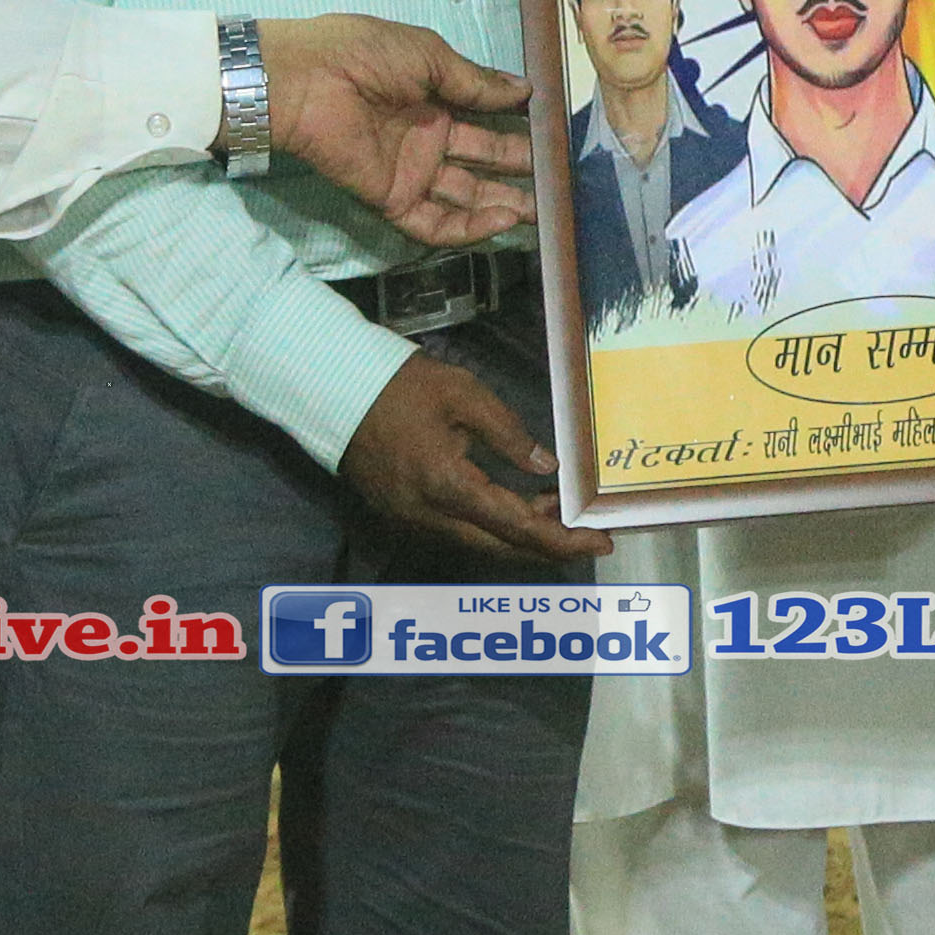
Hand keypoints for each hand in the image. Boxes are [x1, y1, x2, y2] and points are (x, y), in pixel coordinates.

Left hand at [258, 15, 533, 247]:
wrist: (306, 82)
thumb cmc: (363, 55)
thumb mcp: (427, 55)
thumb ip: (474, 81)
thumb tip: (523, 90)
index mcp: (433, 96)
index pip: (484, 116)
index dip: (517, 125)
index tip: (553, 133)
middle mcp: (426, 136)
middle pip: (482, 159)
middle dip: (519, 167)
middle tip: (558, 178)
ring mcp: (411, 170)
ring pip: (466, 194)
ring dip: (503, 203)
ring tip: (543, 209)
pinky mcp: (393, 199)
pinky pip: (435, 222)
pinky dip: (469, 227)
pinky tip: (503, 220)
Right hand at [338, 348, 605, 569]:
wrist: (334, 392)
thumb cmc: (400, 387)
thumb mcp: (465, 395)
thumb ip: (509, 434)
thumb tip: (545, 467)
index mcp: (448, 486)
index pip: (517, 526)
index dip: (563, 539)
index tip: (600, 542)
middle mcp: (430, 517)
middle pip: (501, 547)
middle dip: (548, 543)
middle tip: (587, 531)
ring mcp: (412, 521)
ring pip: (479, 543)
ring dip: (520, 534)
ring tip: (558, 511)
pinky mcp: (402, 515)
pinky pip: (457, 531)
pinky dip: (492, 526)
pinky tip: (514, 507)